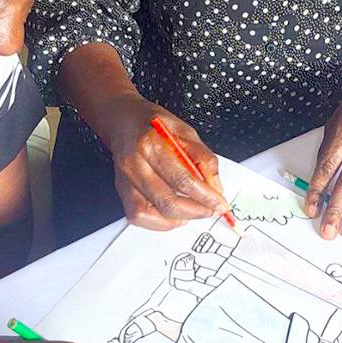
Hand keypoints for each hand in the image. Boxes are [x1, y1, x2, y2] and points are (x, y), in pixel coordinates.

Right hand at [105, 92, 230, 229]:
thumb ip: (203, 159)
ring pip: (151, 215)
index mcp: (150, 144)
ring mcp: (125, 180)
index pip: (182, 180)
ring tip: (194, 211)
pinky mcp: (121, 190)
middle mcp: (134, 164)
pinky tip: (174, 213)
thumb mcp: (186, 131)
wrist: (123, 120)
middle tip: (211, 210)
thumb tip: (215, 188)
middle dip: (195, 211)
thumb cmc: (153, 123)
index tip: (220, 204)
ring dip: (178, 219)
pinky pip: (138, 217)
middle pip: (167, 201)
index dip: (205, 197)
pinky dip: (161, 222)